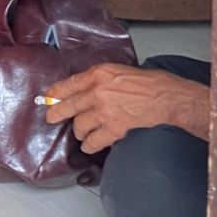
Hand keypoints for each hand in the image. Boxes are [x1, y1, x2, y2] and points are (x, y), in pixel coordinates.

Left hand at [45, 63, 210, 152]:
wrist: (166, 97)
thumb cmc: (147, 82)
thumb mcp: (116, 71)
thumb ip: (96, 79)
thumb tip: (79, 89)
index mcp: (97, 75)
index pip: (67, 85)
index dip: (54, 94)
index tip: (49, 98)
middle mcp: (97, 92)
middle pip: (66, 106)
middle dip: (56, 114)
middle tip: (52, 117)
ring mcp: (104, 111)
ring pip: (78, 126)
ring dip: (79, 131)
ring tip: (82, 131)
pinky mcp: (114, 128)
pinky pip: (93, 141)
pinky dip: (89, 145)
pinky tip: (89, 145)